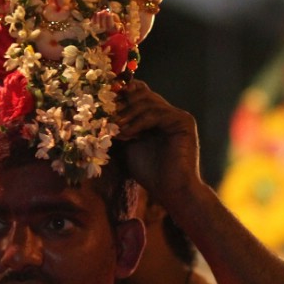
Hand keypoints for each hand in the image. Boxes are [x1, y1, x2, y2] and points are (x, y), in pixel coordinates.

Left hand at [114, 81, 203, 207]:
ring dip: (128, 114)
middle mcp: (168, 112)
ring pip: (148, 101)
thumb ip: (121, 126)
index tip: (102, 102)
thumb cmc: (150, 172)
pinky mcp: (183, 121)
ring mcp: (177, 115)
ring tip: (115, 127)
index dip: (121, 93)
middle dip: (122, 102)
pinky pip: (156, 113)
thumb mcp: (128, 144)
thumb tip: (100, 112)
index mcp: (156, 115)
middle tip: (106, 114)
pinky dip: (138, 122)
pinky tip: (128, 133)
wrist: (171, 190)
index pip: (139, 93)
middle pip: (142, 93)